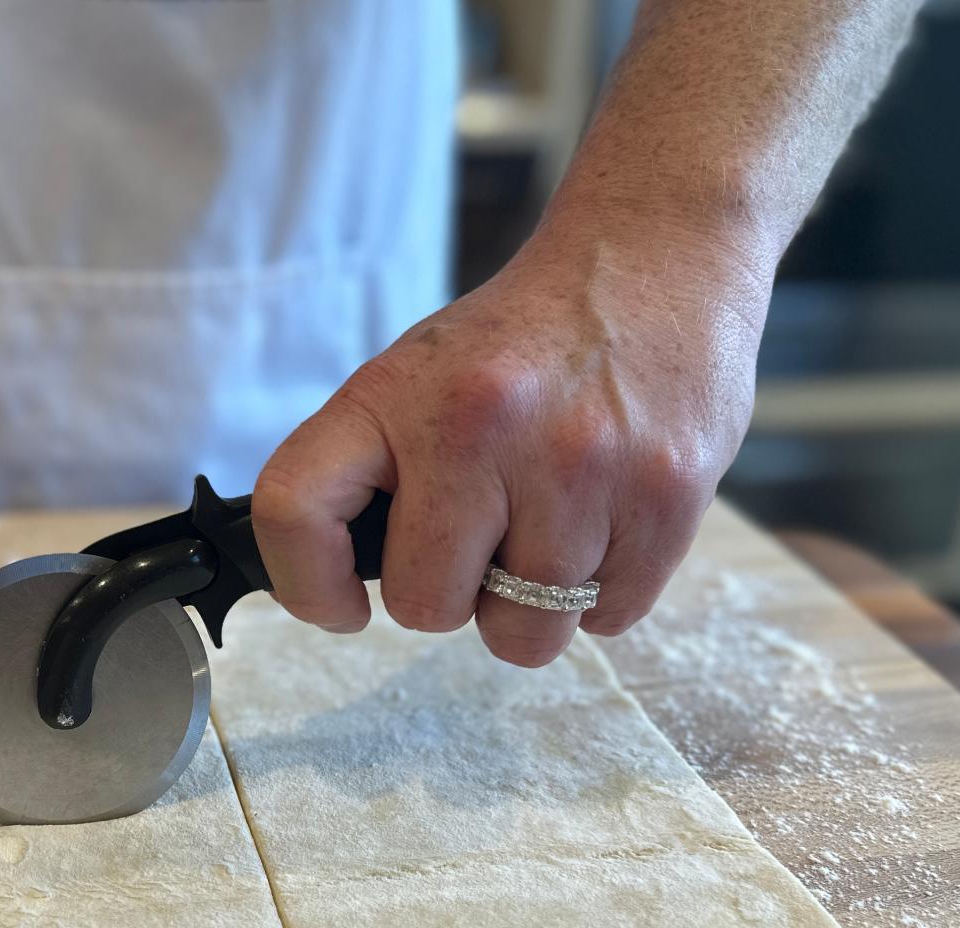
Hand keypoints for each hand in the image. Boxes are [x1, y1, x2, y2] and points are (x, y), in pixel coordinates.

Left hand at [253, 207, 770, 665]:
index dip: (307, 584)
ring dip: (533, 602)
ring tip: (554, 520)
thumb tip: (341, 583)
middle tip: (486, 532)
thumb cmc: (525, 343)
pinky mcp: (665, 500)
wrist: (657, 259)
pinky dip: (603, 592)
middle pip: (426, 608)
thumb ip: (374, 472)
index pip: (294, 512)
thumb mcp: (419, 376)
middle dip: (453, 591)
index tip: (343, 603)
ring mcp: (580, 468)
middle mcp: (481, 427)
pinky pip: (607, 620)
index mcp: (397, 394)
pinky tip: (608, 517)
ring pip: (523, 636)